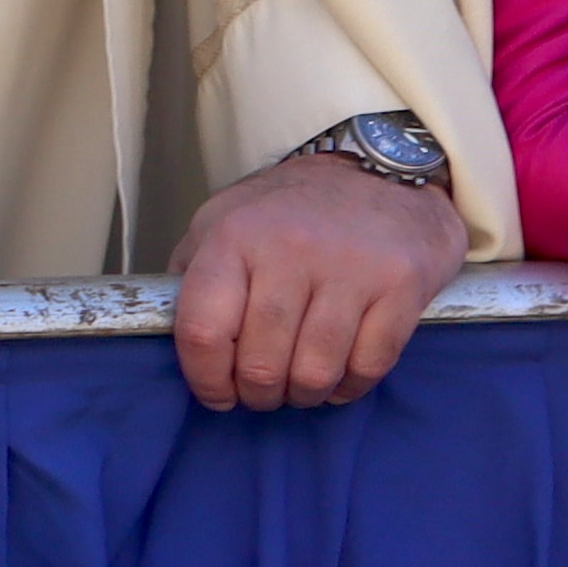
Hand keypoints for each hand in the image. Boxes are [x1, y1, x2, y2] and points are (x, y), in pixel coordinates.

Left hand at [169, 150, 463, 410]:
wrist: (385, 171)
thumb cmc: (294, 208)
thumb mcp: (226, 217)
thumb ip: (193, 269)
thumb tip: (167, 328)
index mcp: (235, 236)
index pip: (203, 330)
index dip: (205, 378)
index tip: (216, 394)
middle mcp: (290, 249)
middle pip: (261, 363)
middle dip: (258, 394)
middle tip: (263, 392)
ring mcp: (350, 268)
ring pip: (314, 373)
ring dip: (303, 395)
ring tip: (300, 386)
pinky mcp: (400, 285)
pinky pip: (368, 366)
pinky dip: (349, 387)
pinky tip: (340, 376)